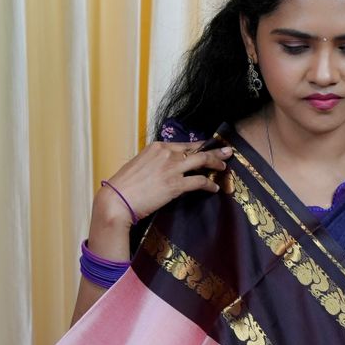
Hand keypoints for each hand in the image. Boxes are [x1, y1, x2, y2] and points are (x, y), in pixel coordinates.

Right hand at [93, 139, 232, 224]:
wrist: (117, 200)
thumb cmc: (124, 186)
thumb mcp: (139, 165)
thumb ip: (155, 162)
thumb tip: (165, 167)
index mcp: (157, 147)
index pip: (184, 144)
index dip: (199, 146)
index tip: (209, 147)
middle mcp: (166, 154)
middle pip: (197, 150)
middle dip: (215, 151)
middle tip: (227, 151)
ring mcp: (172, 168)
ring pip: (202, 161)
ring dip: (216, 163)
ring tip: (224, 167)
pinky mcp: (175, 185)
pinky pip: (199, 181)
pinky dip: (209, 184)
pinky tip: (214, 188)